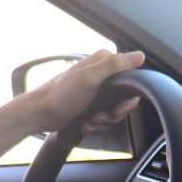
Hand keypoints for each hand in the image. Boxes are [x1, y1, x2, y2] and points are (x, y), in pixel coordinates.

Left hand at [23, 49, 145, 136]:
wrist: (41, 114)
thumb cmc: (61, 95)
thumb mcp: (89, 78)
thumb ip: (114, 65)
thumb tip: (140, 55)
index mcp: (105, 62)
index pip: (132, 81)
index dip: (126, 100)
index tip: (115, 109)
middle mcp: (103, 74)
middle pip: (125, 100)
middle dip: (112, 115)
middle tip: (98, 117)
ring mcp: (98, 90)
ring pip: (115, 112)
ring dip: (103, 122)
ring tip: (88, 122)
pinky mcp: (93, 104)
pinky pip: (105, 118)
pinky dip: (96, 125)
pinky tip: (85, 125)